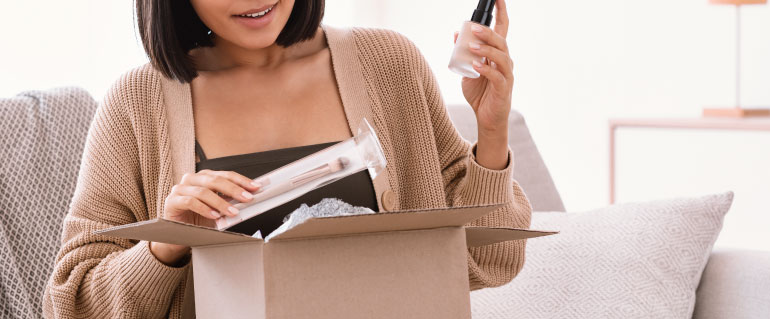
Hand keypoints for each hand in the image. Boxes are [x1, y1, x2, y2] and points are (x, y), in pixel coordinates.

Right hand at [150, 169, 260, 265]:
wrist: (180, 234)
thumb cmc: (200, 220)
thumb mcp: (220, 210)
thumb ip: (231, 203)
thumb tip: (250, 201)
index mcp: (205, 177)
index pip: (226, 175)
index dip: (241, 180)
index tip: (256, 187)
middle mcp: (192, 179)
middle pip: (215, 180)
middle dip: (234, 189)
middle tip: (247, 198)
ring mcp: (180, 189)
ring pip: (203, 191)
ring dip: (221, 202)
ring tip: (232, 211)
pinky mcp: (172, 201)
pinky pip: (190, 201)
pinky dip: (205, 208)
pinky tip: (215, 216)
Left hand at [453, 0, 512, 169]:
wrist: (486, 118)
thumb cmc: (479, 93)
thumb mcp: (466, 70)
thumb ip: (463, 53)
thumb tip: (455, 34)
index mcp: (497, 54)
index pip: (502, 29)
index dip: (501, 13)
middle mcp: (505, 61)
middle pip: (501, 41)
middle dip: (487, 32)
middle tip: (472, 27)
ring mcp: (506, 75)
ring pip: (502, 56)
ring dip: (486, 49)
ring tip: (471, 46)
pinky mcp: (504, 88)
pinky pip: (497, 76)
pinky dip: (486, 69)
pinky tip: (475, 66)